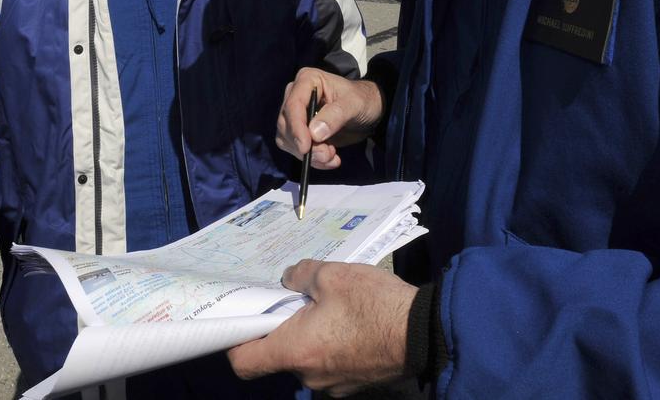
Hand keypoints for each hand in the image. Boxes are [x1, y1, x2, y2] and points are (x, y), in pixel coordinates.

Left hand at [228, 260, 415, 395]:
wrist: (424, 333)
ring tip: (330, 307)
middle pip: (278, 357)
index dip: (235, 342)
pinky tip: (351, 322)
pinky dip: (332, 345)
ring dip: (311, 335)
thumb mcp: (334, 275)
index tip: (244, 320)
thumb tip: (288, 278)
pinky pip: (330, 364)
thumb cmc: (374, 304)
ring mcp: (332, 385)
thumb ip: (302, 274)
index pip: (244, 362)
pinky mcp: (354, 383)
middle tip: (297, 299)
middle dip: (283, 328)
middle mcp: (308, 375)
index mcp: (295, 350)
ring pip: (307, 359)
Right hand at [276, 68, 383, 169]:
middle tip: (327, 155)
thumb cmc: (362, 100)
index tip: (305, 148)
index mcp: (307, 80)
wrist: (367, 112)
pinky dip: (312, 159)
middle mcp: (296, 95)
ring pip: (288, 139)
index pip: (293, 104)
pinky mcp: (299, 131)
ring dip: (309, 154)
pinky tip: (330, 159)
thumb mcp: (354, 104)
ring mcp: (295, 114)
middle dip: (305, 144)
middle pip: (286, 124)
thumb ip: (335, 115)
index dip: (296, 127)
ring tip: (332, 156)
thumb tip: (314, 133)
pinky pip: (295, 149)